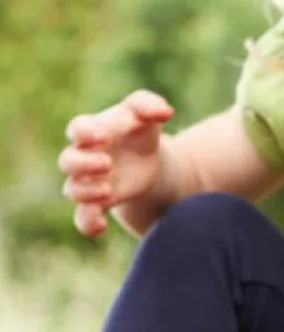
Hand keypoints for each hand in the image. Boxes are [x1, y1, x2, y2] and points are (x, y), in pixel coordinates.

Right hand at [59, 90, 174, 236]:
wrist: (147, 159)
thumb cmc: (140, 131)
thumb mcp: (147, 115)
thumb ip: (151, 105)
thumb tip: (166, 111)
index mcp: (92, 130)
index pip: (77, 128)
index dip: (85, 133)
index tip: (104, 136)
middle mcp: (84, 156)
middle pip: (69, 161)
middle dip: (83, 164)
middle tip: (107, 164)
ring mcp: (89, 181)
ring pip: (72, 189)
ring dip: (86, 192)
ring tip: (108, 191)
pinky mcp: (99, 202)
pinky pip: (83, 217)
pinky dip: (87, 223)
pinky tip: (102, 227)